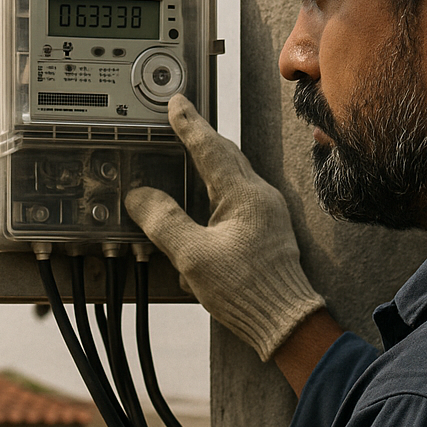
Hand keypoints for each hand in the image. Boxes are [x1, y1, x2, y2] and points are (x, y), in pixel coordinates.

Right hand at [125, 94, 326, 361]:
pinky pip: (240, 201)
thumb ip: (164, 221)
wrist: (286, 321)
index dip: (189, 125)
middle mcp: (260, 198)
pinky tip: (204, 210)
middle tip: (182, 123)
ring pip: (234, 177)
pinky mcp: (268, 232)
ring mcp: (268, 214)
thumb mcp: (192, 255)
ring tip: (191, 159)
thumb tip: (140, 198)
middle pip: (227, 156)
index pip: (210, 148)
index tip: (176, 104)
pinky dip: (218, 194)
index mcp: (243, 195)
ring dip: (211, 166)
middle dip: (203, 138)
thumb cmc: (245, 289)